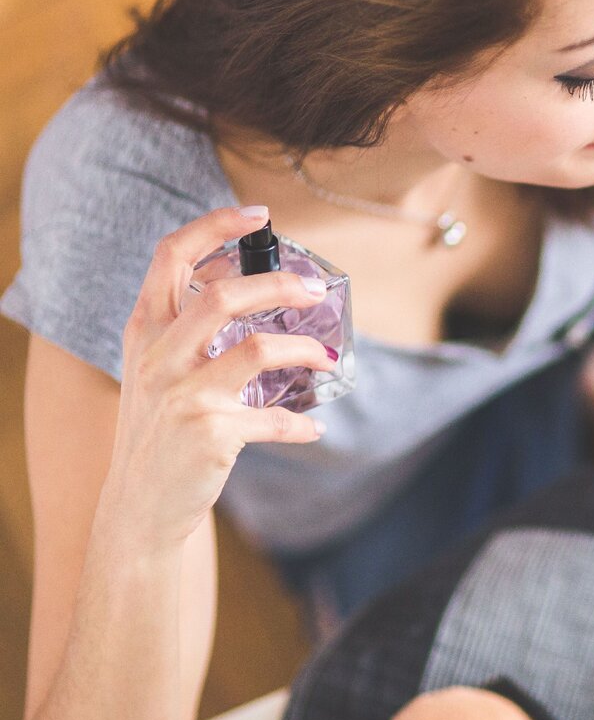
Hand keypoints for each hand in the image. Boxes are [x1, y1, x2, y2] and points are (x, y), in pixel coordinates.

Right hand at [102, 206, 332, 545]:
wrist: (139, 504)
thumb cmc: (157, 430)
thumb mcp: (154, 370)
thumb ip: (186, 328)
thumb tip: (246, 284)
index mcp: (145, 330)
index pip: (171, 256)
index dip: (215, 226)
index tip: (257, 215)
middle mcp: (160, 356)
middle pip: (224, 295)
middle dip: (279, 284)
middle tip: (314, 290)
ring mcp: (185, 395)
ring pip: (258, 349)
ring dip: (305, 348)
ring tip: (327, 356)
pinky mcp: (211, 433)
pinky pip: (274, 419)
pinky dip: (300, 424)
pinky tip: (312, 428)